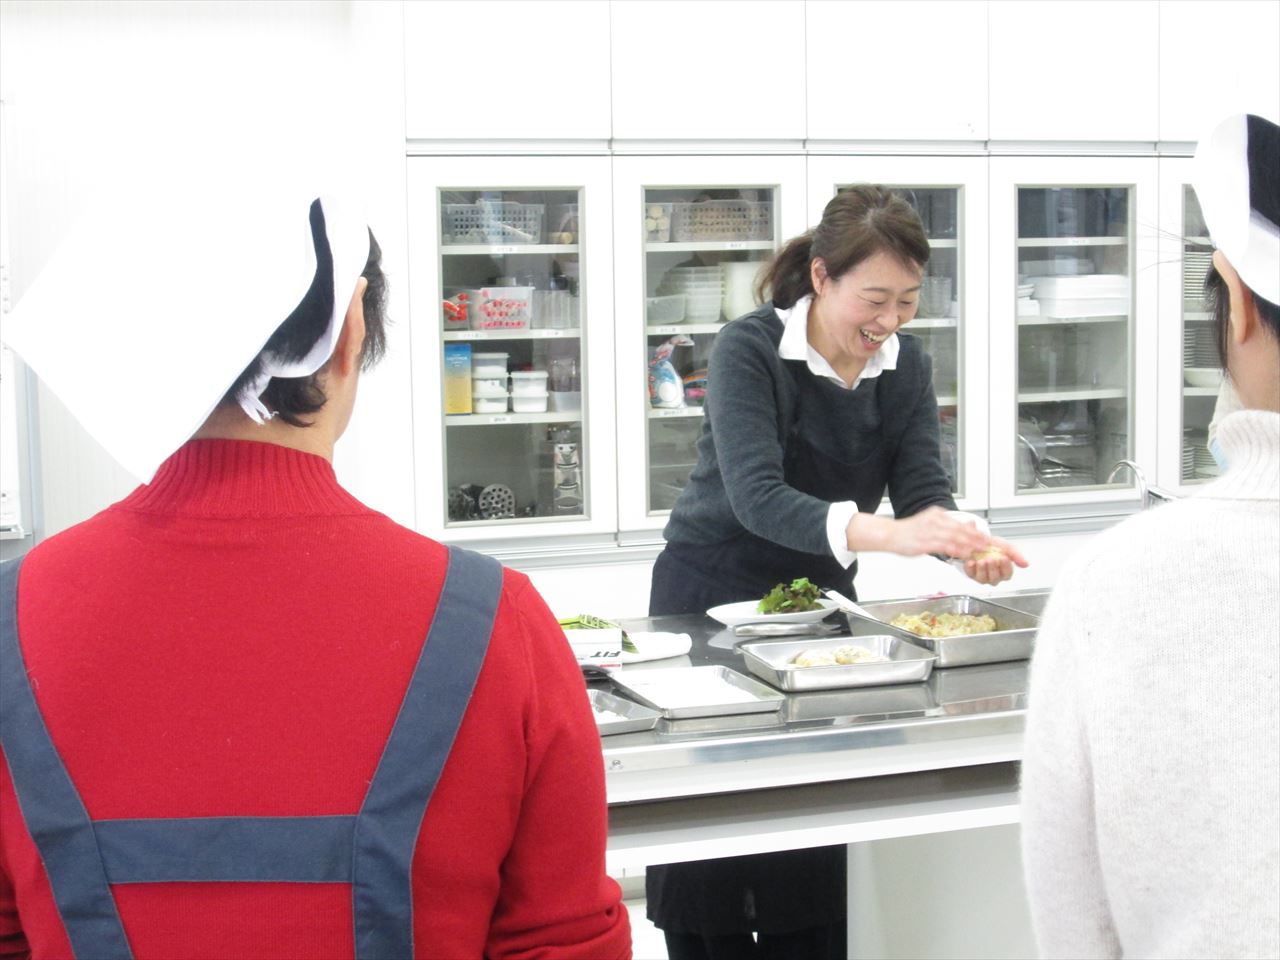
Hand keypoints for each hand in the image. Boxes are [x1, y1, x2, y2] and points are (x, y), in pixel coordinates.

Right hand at [847, 506, 989, 558]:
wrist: (890, 534)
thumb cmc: (908, 531)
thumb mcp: (929, 523)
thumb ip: (947, 525)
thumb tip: (965, 525)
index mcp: (936, 514)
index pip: (959, 523)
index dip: (974, 530)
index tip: (984, 536)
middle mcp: (934, 520)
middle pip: (959, 529)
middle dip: (975, 537)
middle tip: (987, 543)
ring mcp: (929, 531)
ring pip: (954, 537)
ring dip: (969, 544)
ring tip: (979, 549)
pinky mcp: (924, 542)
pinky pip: (944, 546)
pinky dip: (956, 550)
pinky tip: (963, 554)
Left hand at [962, 536, 1028, 585]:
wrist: (979, 541)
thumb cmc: (994, 546)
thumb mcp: (1007, 547)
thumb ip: (1016, 555)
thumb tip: (1026, 564)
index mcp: (1004, 571)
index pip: (1007, 574)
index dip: (1006, 567)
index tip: (1004, 558)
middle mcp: (994, 576)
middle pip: (995, 578)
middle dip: (993, 568)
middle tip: (992, 559)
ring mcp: (982, 576)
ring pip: (983, 579)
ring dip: (982, 570)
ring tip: (982, 560)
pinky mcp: (971, 574)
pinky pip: (970, 574)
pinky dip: (970, 568)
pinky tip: (972, 562)